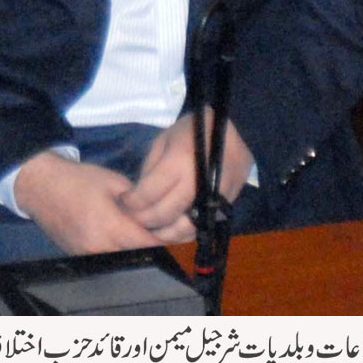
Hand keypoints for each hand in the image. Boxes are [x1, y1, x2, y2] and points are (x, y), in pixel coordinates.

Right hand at [13, 150, 161, 253]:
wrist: (41, 186)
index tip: (182, 231)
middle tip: (171, 230)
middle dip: (156, 243)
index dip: (168, 239)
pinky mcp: (81, 257)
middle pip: (139, 254)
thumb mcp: (114, 182)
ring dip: (138, 247)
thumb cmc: (78, 180)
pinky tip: (126, 234)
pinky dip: (121, 248)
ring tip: (149, 230)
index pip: (148, 243)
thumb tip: (160, 213)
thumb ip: (139, 202)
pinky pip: (109, 257)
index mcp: (110, 226)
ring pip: (125, 258)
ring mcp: (88, 256)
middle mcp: (99, 247)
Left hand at [119, 112, 255, 243]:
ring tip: (151, 227)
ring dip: (163, 233)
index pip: (148, 194)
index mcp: (179, 162)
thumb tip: (138, 194)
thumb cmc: (196, 129)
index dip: (131, 202)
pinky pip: (200, 227)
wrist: (240, 131)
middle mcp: (196, 185)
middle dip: (143, 219)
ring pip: (183, 228)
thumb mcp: (166, 138)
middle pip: (164, 214)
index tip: (123, 201)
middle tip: (133, 217)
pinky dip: (183, 232)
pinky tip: (172, 227)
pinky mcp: (224, 207)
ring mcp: (212, 200)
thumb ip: (151, 167)